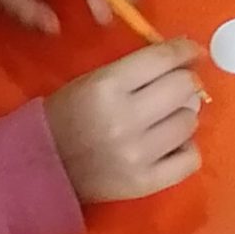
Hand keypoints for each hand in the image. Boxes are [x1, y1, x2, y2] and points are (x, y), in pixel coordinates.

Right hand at [44, 39, 204, 201]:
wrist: (41, 167)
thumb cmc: (68, 115)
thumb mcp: (93, 80)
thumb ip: (136, 70)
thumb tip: (186, 65)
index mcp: (107, 86)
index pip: (163, 59)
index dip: (185, 50)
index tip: (192, 52)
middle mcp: (126, 119)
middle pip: (183, 88)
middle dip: (185, 82)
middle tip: (178, 86)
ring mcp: (138, 154)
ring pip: (189, 122)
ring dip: (183, 115)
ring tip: (166, 118)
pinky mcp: (145, 183)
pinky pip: (190, 159)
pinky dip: (185, 149)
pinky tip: (170, 145)